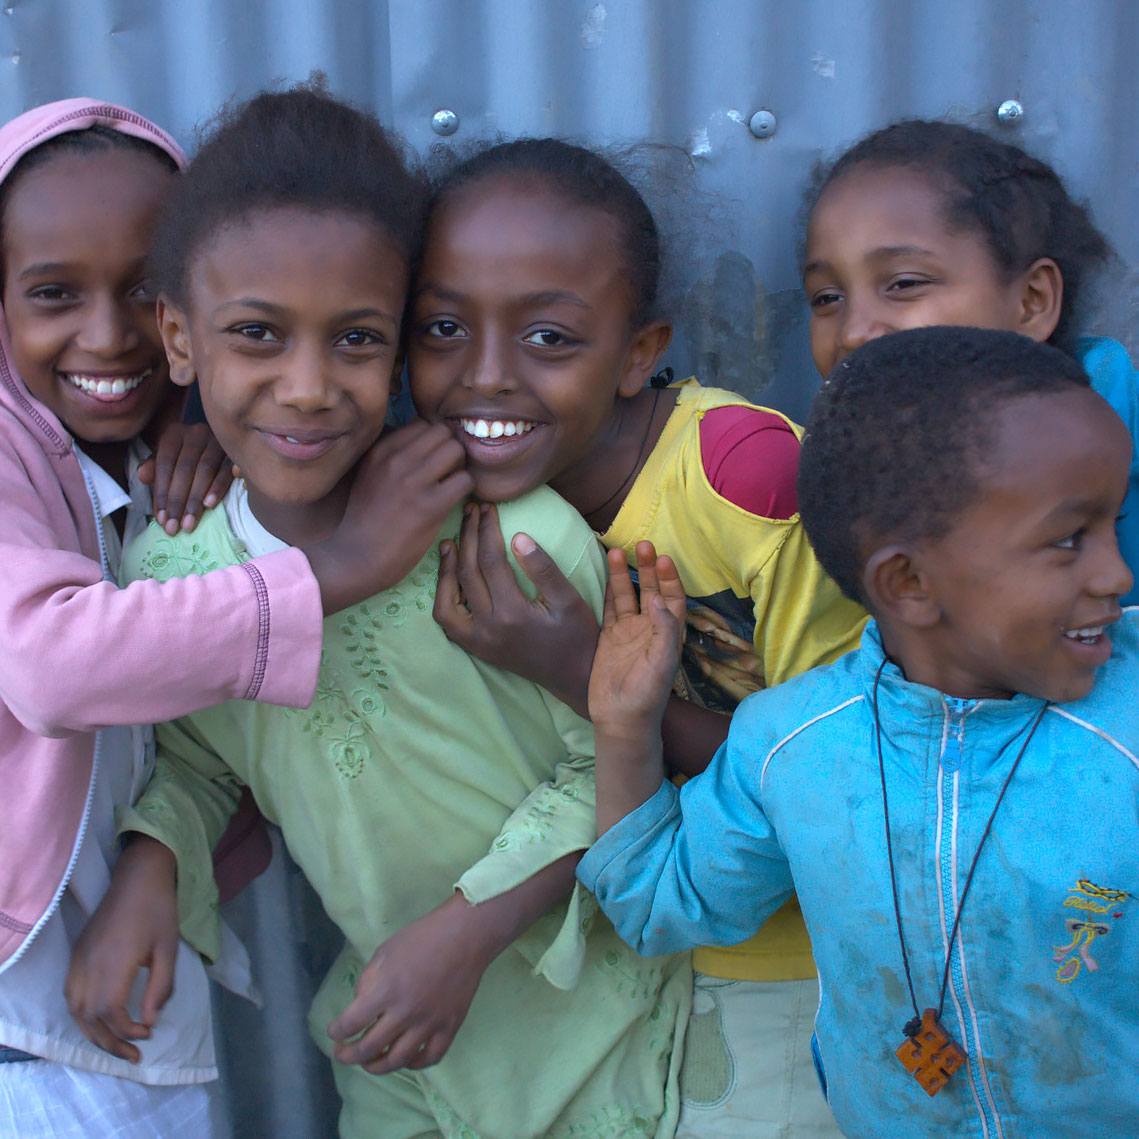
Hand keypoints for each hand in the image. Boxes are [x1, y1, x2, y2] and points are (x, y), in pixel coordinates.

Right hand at [64, 836, 178, 1062]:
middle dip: (110, 1041)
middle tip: (134, 1054)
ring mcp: (78, 959)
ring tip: (117, 1044)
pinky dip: (82, 1015)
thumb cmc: (159, 910)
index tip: (148, 1032)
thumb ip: (161, 987)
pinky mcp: (76, 954)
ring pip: (75, 1010)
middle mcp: (89, 963)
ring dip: (93, 1032)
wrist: (138, 878)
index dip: (126, 1030)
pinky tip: (100, 1019)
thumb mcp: (169, 949)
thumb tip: (150, 1021)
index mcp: (115, 961)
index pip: (109, 1011)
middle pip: (89, 1017)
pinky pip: (70, 994)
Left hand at [139, 421, 231, 534]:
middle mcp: (195, 433)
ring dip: (195, 499)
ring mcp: (217, 440)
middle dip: (178, 501)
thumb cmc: (186, 456)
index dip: (161, 492)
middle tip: (175, 527)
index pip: (164, 464)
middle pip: (184, 469)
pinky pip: (226, 471)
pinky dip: (218, 488)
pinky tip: (210, 505)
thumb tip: (142, 475)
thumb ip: (154, 468)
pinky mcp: (235, 450)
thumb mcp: (166, 459)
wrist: (219, 440)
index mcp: (174, 433)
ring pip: (205, 471)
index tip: (161, 519)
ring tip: (190, 523)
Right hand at [304, 421, 473, 615]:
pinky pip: (465, 479)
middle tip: (446, 472)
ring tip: (450, 485)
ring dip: (459, 467)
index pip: (422, 423)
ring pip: (456, 450)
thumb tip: (424, 437)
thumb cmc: (365, 519)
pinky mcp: (430, 506)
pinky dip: (465, 489)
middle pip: (442, 432)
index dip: (433, 440)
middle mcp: (396, 461)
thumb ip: (391, 454)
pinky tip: (453, 501)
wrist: (355, 558)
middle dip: (449, 449)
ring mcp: (413, 483)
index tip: (431, 460)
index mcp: (380, 451)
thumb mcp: (368, 475)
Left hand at [327, 893, 494, 1074]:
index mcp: (385, 990)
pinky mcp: (450, 1027)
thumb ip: (368, 980)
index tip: (334, 1032)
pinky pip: (431, 1057)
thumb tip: (361, 1004)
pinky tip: (406, 1058)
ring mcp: (429, 1023)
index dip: (337, 1032)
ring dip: (377, 1066)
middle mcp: (405, 1012)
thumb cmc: (422, 938)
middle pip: (369, 1048)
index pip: (351, 1024)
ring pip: (397, 1060)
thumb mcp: (385, 951)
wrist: (464, 936)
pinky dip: (415, 1064)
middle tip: (342, 1053)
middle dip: (349, 1055)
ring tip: (369, 1064)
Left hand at [434, 503, 597, 715]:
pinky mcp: (476, 648)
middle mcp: (488, 629)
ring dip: (447, 567)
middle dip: (468, 537)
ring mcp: (478, 642)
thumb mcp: (569, 598)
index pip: (491, 560)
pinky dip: (444, 595)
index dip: (487, 529)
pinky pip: (448, 620)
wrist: (575, 676)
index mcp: (512, 614)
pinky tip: (450, 574)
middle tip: (470, 511)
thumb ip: (543, 568)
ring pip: (447, 599)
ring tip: (451, 540)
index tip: (488, 507)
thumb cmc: (577, 634)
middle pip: (467, 573)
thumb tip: (518, 536)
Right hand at [589, 541, 686, 734]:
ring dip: (624, 574)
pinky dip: (606, 591)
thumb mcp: (661, 662)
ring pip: (627, 596)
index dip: (671, 579)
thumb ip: (663, 629)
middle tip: (644, 544)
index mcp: (667, 635)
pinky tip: (600, 573)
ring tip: (617, 550)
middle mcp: (649, 629)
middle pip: (651, 591)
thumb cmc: (647, 694)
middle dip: (648, 568)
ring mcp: (627, 633)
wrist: (621, 718)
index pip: (674, 599)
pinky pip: (608, 608)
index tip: (664, 558)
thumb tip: (658, 597)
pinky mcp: (608, 639)